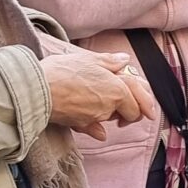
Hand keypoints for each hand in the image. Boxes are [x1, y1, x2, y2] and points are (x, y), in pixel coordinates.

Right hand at [41, 43, 159, 137]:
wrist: (37, 88)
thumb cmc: (62, 70)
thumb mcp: (88, 59)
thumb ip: (109, 61)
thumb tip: (124, 60)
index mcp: (116, 88)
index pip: (140, 100)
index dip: (145, 104)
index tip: (149, 110)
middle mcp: (109, 105)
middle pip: (130, 113)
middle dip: (131, 112)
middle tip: (126, 108)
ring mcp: (95, 117)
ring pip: (110, 117)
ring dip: (110, 113)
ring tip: (101, 102)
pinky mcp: (81, 125)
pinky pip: (94, 128)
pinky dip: (96, 127)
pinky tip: (96, 127)